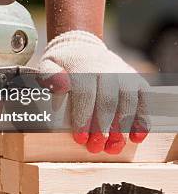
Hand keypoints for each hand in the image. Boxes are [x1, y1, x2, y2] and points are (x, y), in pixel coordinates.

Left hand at [38, 30, 148, 153]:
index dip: (83, 118)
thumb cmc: (62, 64)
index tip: (80, 138)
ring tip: (113, 147)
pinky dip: (142, 119)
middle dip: (102, 127)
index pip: (85, 94)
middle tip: (95, 147)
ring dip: (122, 127)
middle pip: (108, 100)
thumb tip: (61, 86)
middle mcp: (107, 69)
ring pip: (128, 102)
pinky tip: (136, 137)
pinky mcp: (136, 80)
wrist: (81, 46)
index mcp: (83, 67)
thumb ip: (49, 76)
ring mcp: (124, 74)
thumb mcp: (48, 65)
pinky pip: (144, 100)